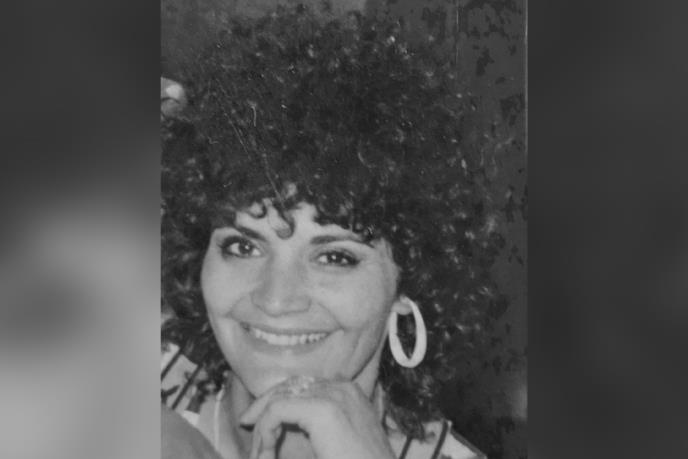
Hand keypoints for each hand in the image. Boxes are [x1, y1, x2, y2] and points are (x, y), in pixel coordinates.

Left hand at [239, 376, 395, 458]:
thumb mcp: (337, 442)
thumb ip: (318, 429)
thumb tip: (285, 425)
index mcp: (349, 392)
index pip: (303, 384)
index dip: (278, 399)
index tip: (259, 421)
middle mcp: (342, 387)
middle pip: (290, 385)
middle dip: (264, 404)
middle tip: (247, 422)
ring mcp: (334, 395)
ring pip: (280, 397)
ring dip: (263, 424)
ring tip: (258, 450)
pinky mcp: (322, 409)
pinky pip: (277, 410)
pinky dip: (265, 430)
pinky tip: (265, 452)